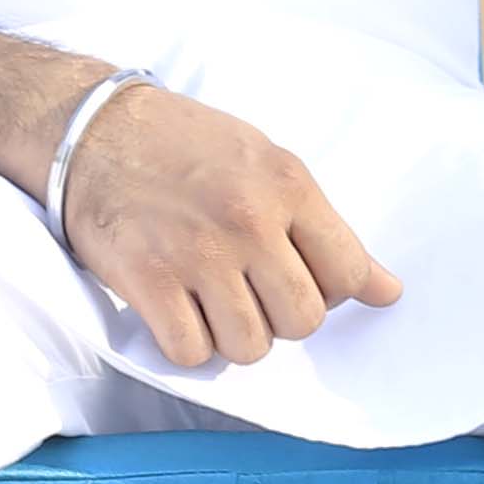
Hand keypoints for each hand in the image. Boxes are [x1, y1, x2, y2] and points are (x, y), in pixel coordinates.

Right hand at [48, 81, 402, 366]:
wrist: (94, 129)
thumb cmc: (186, 145)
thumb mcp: (268, 163)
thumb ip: (326, 229)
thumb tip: (389, 291)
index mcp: (288, 185)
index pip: (348, 273)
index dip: (329, 290)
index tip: (299, 278)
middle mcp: (248, 221)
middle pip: (302, 321)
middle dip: (281, 318)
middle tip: (250, 290)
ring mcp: (198, 254)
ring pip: (250, 347)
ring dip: (233, 335)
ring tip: (211, 299)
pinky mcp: (148, 281)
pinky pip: (192, 354)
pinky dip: (187, 345)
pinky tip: (177, 310)